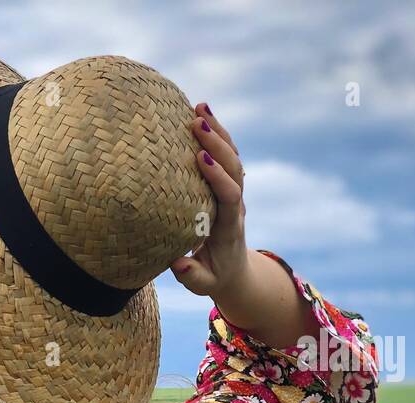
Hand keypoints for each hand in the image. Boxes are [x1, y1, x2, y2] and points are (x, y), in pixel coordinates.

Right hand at [169, 103, 249, 298]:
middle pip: (235, 167)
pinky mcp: (227, 185)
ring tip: (200, 106)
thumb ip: (192, 276)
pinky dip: (216, 133)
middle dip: (218, 143)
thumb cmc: (214, 277)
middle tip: (196, 122)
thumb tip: (178, 263)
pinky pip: (226, 155)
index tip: (201, 158)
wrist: (234, 271)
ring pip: (233, 156)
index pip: (229, 196)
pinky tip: (200, 113)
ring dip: (218, 130)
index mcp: (230, 227)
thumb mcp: (203, 285)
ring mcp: (233, 191)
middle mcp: (236, 204)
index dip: (218, 176)